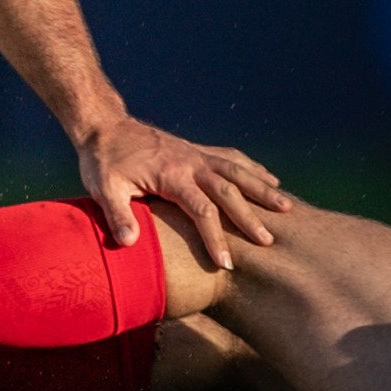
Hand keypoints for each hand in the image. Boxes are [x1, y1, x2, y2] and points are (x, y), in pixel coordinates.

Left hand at [77, 115, 289, 270]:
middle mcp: (190, 162)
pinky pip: (230, 157)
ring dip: (262, 188)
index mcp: (171, 174)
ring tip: (288, 208)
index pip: (201, 210)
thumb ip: (116, 214)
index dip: (215, 238)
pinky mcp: (195, 150)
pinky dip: (252, 168)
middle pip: (228, 190)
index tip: (225, 264)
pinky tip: (270, 179)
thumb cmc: (103, 161)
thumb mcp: (103, 188)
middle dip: (249, 217)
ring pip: (237, 170)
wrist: (103, 126)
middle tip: (269, 242)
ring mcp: (195, 154)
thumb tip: (128, 244)